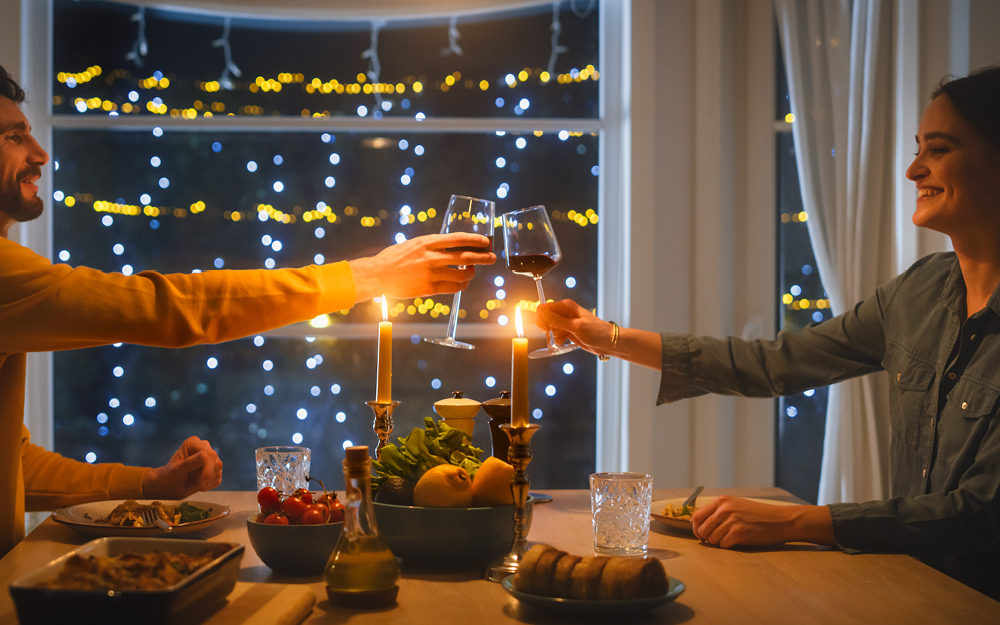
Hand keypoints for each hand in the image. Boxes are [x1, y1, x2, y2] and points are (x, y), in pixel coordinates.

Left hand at [142, 436, 223, 499]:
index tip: (198, 482)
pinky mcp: (213, 467)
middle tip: (196, 485)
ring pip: (218, 469)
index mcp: (193, 443)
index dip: (206, 470)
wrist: (170, 486)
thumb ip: (189, 463)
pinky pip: (218, 477)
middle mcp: (203, 447)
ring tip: (195, 484)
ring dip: (207, 481)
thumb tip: (204, 455)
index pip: (209, 454)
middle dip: (207, 477)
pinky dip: (209, 484)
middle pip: (216, 462)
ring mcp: (209, 457)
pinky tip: (198, 484)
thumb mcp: (176, 472)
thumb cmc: (170, 477)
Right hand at [349, 233, 495, 301]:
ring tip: (472, 272)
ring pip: (461, 275)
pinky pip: (452, 288)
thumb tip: (448, 247)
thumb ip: (430, 246)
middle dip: (482, 257)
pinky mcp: (428, 288)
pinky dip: (461, 286)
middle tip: (492, 257)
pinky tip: (463, 284)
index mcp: (427, 242)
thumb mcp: (413, 244)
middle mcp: (430, 257)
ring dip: (471, 274)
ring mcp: (430, 274)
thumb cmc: (394, 258)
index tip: (485, 241)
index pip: (458, 239)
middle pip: (465, 257)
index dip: (475, 240)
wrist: (377, 274)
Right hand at [535, 299, 613, 354]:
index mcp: (565, 306)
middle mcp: (564, 312)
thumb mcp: (576, 326)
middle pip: (544, 317)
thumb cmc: (595, 331)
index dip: (542, 318)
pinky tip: (566, 340)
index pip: (544, 308)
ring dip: (554, 334)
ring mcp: (565, 322)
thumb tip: (542, 313)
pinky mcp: (567, 330)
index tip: (546, 328)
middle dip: (546, 327)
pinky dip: (558, 339)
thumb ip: (558, 320)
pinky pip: (555, 334)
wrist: (606, 342)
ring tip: (564, 336)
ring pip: (549, 327)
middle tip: (552, 333)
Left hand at [690, 495, 834, 547]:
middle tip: (715, 541)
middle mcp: (724, 508)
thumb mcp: (736, 505)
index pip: (696, 516)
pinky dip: (727, 546)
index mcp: (722, 501)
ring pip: (711, 538)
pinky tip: (737, 542)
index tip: (700, 535)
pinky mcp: (739, 533)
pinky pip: (723, 544)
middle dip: (706, 538)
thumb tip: (701, 524)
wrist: (781, 520)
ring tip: (730, 539)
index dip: (696, 528)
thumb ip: (719, 511)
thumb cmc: (759, 515)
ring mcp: (731, 520)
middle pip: (701, 529)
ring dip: (718, 542)